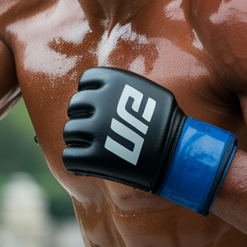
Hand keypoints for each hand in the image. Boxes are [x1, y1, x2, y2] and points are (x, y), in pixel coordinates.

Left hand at [62, 67, 237, 214]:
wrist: (177, 155)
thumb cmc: (166, 123)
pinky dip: (76, 161)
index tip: (98, 108)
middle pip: (75, 107)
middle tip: (96, 130)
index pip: (85, 82)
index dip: (90, 95)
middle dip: (84, 118)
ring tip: (94, 148)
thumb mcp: (148, 91)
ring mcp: (95, 130)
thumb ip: (121, 87)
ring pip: (69, 132)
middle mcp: (100, 102)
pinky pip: (69, 158)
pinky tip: (88, 164)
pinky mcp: (94, 157)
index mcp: (113, 81)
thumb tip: (97, 88)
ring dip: (79, 140)